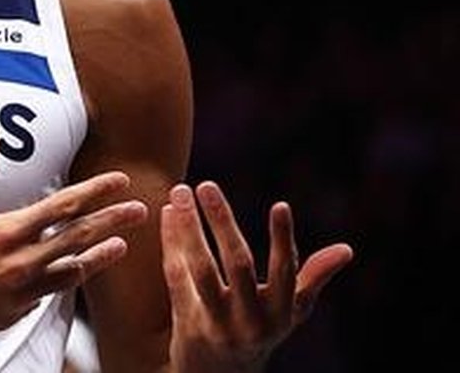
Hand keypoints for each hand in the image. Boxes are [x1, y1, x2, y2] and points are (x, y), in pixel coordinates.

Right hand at [0, 134, 147, 344]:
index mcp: (4, 234)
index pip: (63, 208)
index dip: (95, 192)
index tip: (119, 182)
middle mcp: (18, 266)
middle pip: (78, 240)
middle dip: (113, 223)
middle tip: (139, 211)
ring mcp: (16, 295)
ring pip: (70, 274)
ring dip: (98, 258)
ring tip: (121, 247)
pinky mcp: (9, 316)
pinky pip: (44, 295)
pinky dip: (60, 280)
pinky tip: (68, 272)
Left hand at [161, 181, 354, 372]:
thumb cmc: (259, 330)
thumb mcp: (289, 311)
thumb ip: (312, 278)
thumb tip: (347, 250)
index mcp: (282, 313)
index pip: (286, 271)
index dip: (284, 239)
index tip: (281, 204)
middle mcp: (253, 321)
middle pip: (237, 264)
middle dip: (222, 221)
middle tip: (206, 184)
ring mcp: (219, 325)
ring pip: (201, 269)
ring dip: (188, 228)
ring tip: (179, 192)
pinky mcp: (187, 325)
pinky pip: (176, 279)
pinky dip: (170, 245)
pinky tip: (166, 215)